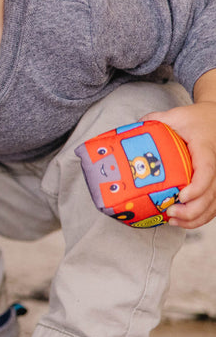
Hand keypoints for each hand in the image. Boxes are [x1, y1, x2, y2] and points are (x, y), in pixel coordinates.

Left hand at [143, 100, 215, 227]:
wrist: (213, 118)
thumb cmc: (193, 119)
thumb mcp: (174, 115)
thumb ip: (154, 120)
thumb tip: (130, 129)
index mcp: (206, 148)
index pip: (207, 169)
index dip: (197, 186)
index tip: (181, 197)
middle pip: (213, 193)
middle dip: (193, 209)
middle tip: (171, 214)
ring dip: (197, 217)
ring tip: (174, 221)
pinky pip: (215, 204)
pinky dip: (202, 217)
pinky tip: (183, 222)